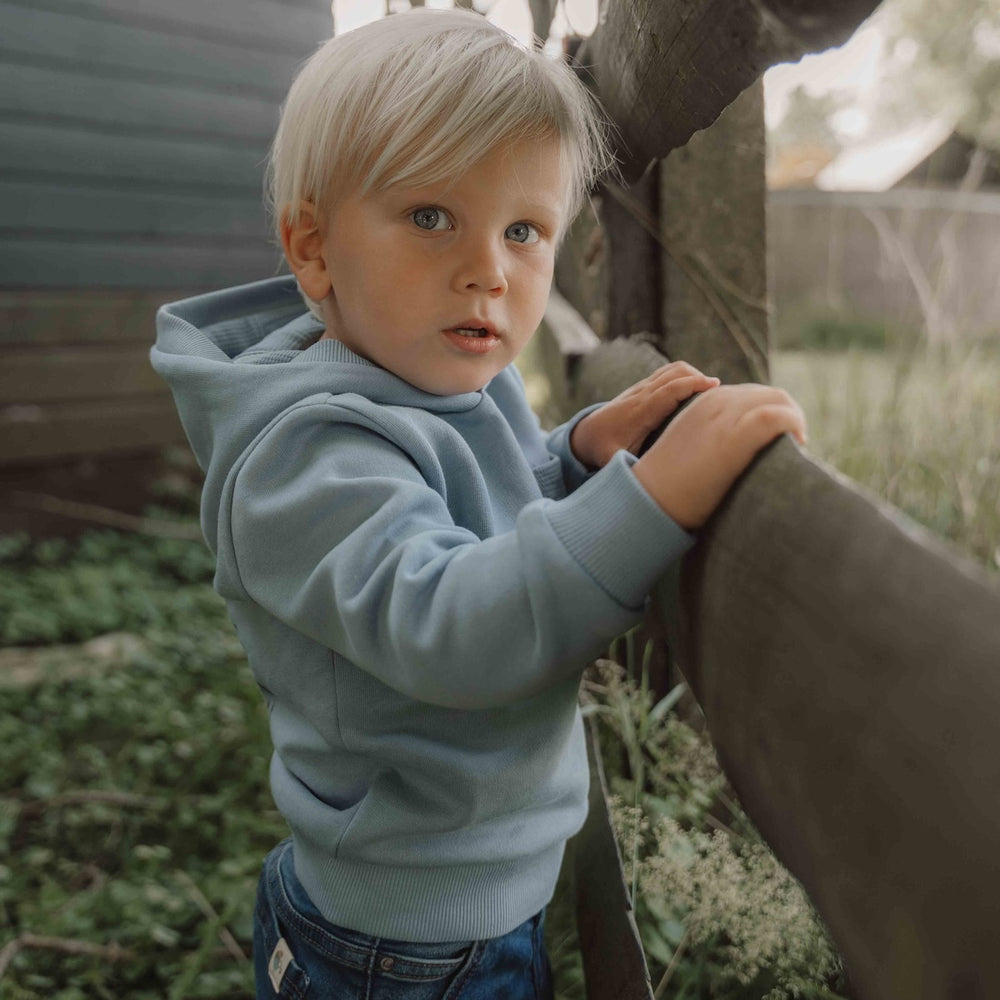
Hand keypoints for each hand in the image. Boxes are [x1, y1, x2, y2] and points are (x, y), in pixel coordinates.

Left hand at [569, 362, 719, 469]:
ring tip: (711, 393)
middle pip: (675, 373)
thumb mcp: (613, 461)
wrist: (585, 433)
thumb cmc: (603, 449)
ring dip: (694, 375)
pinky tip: (697, 391)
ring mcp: (642, 387)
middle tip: (721, 393)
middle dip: (699, 377)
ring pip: (673, 369)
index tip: (715, 386)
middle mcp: (641, 394)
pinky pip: (669, 372)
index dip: (692, 385)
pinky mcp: (644, 387)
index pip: (669, 390)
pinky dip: (686, 375)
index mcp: (639, 412)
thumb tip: (649, 480)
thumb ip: (629, 466)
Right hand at [632, 383, 807, 530]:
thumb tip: (733, 453)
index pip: (751, 394)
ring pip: (777, 399)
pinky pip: (776, 417)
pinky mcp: (734, 436)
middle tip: (795, 440)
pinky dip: (793, 424)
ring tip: (798, 444)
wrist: (650, 495)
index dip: (772, 410)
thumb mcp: (688, 446)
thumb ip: (709, 437)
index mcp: (704, 402)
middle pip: (769, 393)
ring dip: (794, 419)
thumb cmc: (669, 483)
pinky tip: (798, 442)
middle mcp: (715, 403)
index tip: (779, 436)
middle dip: (788, 413)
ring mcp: (725, 418)